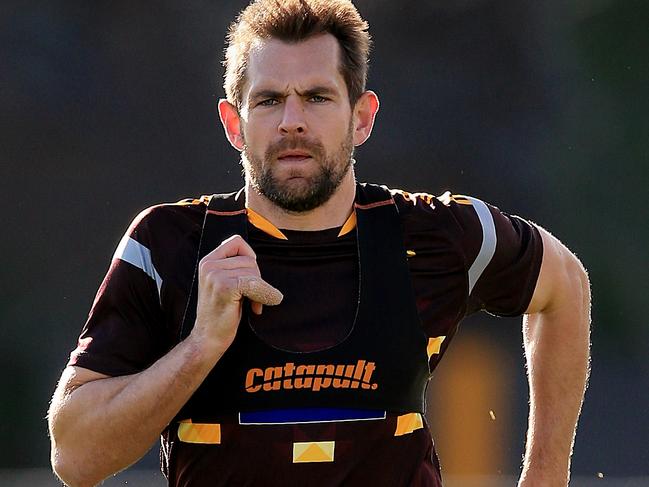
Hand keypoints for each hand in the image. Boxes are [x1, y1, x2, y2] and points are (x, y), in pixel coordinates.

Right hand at [192, 235, 282, 351]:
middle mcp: (209, 265)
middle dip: (256, 278)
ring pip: (254, 271)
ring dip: (259, 289)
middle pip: (249, 259)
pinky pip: (255, 284)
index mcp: (208, 261)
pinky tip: (258, 308)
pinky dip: (264, 295)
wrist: (208, 338)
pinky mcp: (225, 287)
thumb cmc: (220, 312)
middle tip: (251, 298)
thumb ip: (233, 268)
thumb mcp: (222, 283)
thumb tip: (253, 258)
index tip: (250, 275)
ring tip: (250, 304)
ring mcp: (215, 275)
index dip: (249, 256)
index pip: (236, 242)